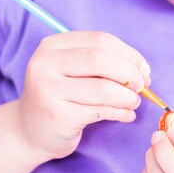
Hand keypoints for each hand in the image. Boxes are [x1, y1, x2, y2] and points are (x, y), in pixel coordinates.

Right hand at [16, 31, 150, 159]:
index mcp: (53, 45)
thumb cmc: (63, 97)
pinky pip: (101, 111)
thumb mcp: (76, 71)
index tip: (144, 69)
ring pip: (104, 88)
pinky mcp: (57, 116)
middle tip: (142, 87)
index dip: (129, 54)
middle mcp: (45, 64)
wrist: (29, 132)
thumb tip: (143, 70)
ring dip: (128, 97)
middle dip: (130, 73)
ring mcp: (48, 90)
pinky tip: (125, 116)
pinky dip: (121, 113)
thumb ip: (105, 64)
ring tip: (133, 103)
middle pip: (101, 60)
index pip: (100, 40)